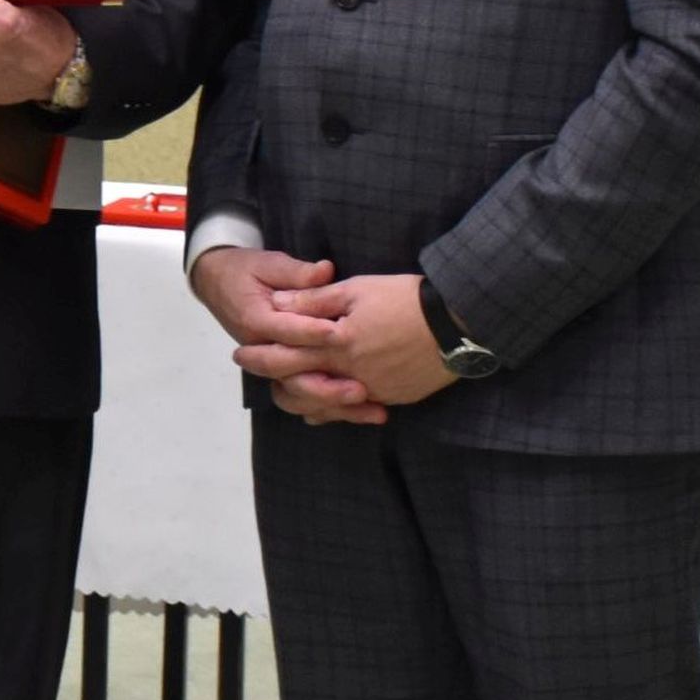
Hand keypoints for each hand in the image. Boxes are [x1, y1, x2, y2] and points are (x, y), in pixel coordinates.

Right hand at [190, 247, 386, 425]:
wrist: (217, 284)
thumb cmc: (245, 271)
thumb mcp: (268, 263)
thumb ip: (297, 272)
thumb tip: (326, 271)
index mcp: (255, 319)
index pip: (285, 330)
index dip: (312, 333)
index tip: (341, 334)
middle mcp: (260, 348)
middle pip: (291, 375)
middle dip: (327, 386)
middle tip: (360, 390)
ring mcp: (269, 365)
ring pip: (297, 395)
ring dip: (334, 405)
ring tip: (370, 410)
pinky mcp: (279, 372)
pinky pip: (302, 399)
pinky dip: (329, 410)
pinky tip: (360, 414)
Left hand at [269, 273, 456, 409]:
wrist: (458, 322)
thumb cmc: (405, 298)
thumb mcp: (356, 289)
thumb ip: (315, 301)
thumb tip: (278, 304)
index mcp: (338, 344)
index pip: (286, 354)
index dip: (260, 353)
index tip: (240, 352)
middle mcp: (352, 373)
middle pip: (299, 385)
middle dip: (270, 377)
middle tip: (251, 368)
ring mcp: (375, 390)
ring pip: (324, 406)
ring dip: (300, 399)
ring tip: (282, 390)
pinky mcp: (394, 397)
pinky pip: (355, 410)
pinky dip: (335, 407)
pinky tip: (324, 403)